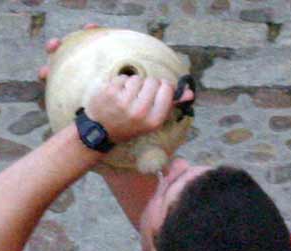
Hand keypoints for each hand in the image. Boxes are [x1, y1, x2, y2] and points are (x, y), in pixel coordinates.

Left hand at [37, 25, 194, 145]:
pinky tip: (115, 96)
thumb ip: (170, 105)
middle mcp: (139, 111)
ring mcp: (123, 101)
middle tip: (138, 97)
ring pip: (137, 78)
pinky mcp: (109, 92)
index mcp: (153, 120)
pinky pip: (122, 78)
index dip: (162, 87)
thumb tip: (190, 93)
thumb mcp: (151, 121)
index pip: (166, 88)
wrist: (100, 132)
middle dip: (147, 85)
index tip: (155, 93)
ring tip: (126, 98)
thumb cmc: (129, 125)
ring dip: (132, 84)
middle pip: (153, 81)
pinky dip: (119, 84)